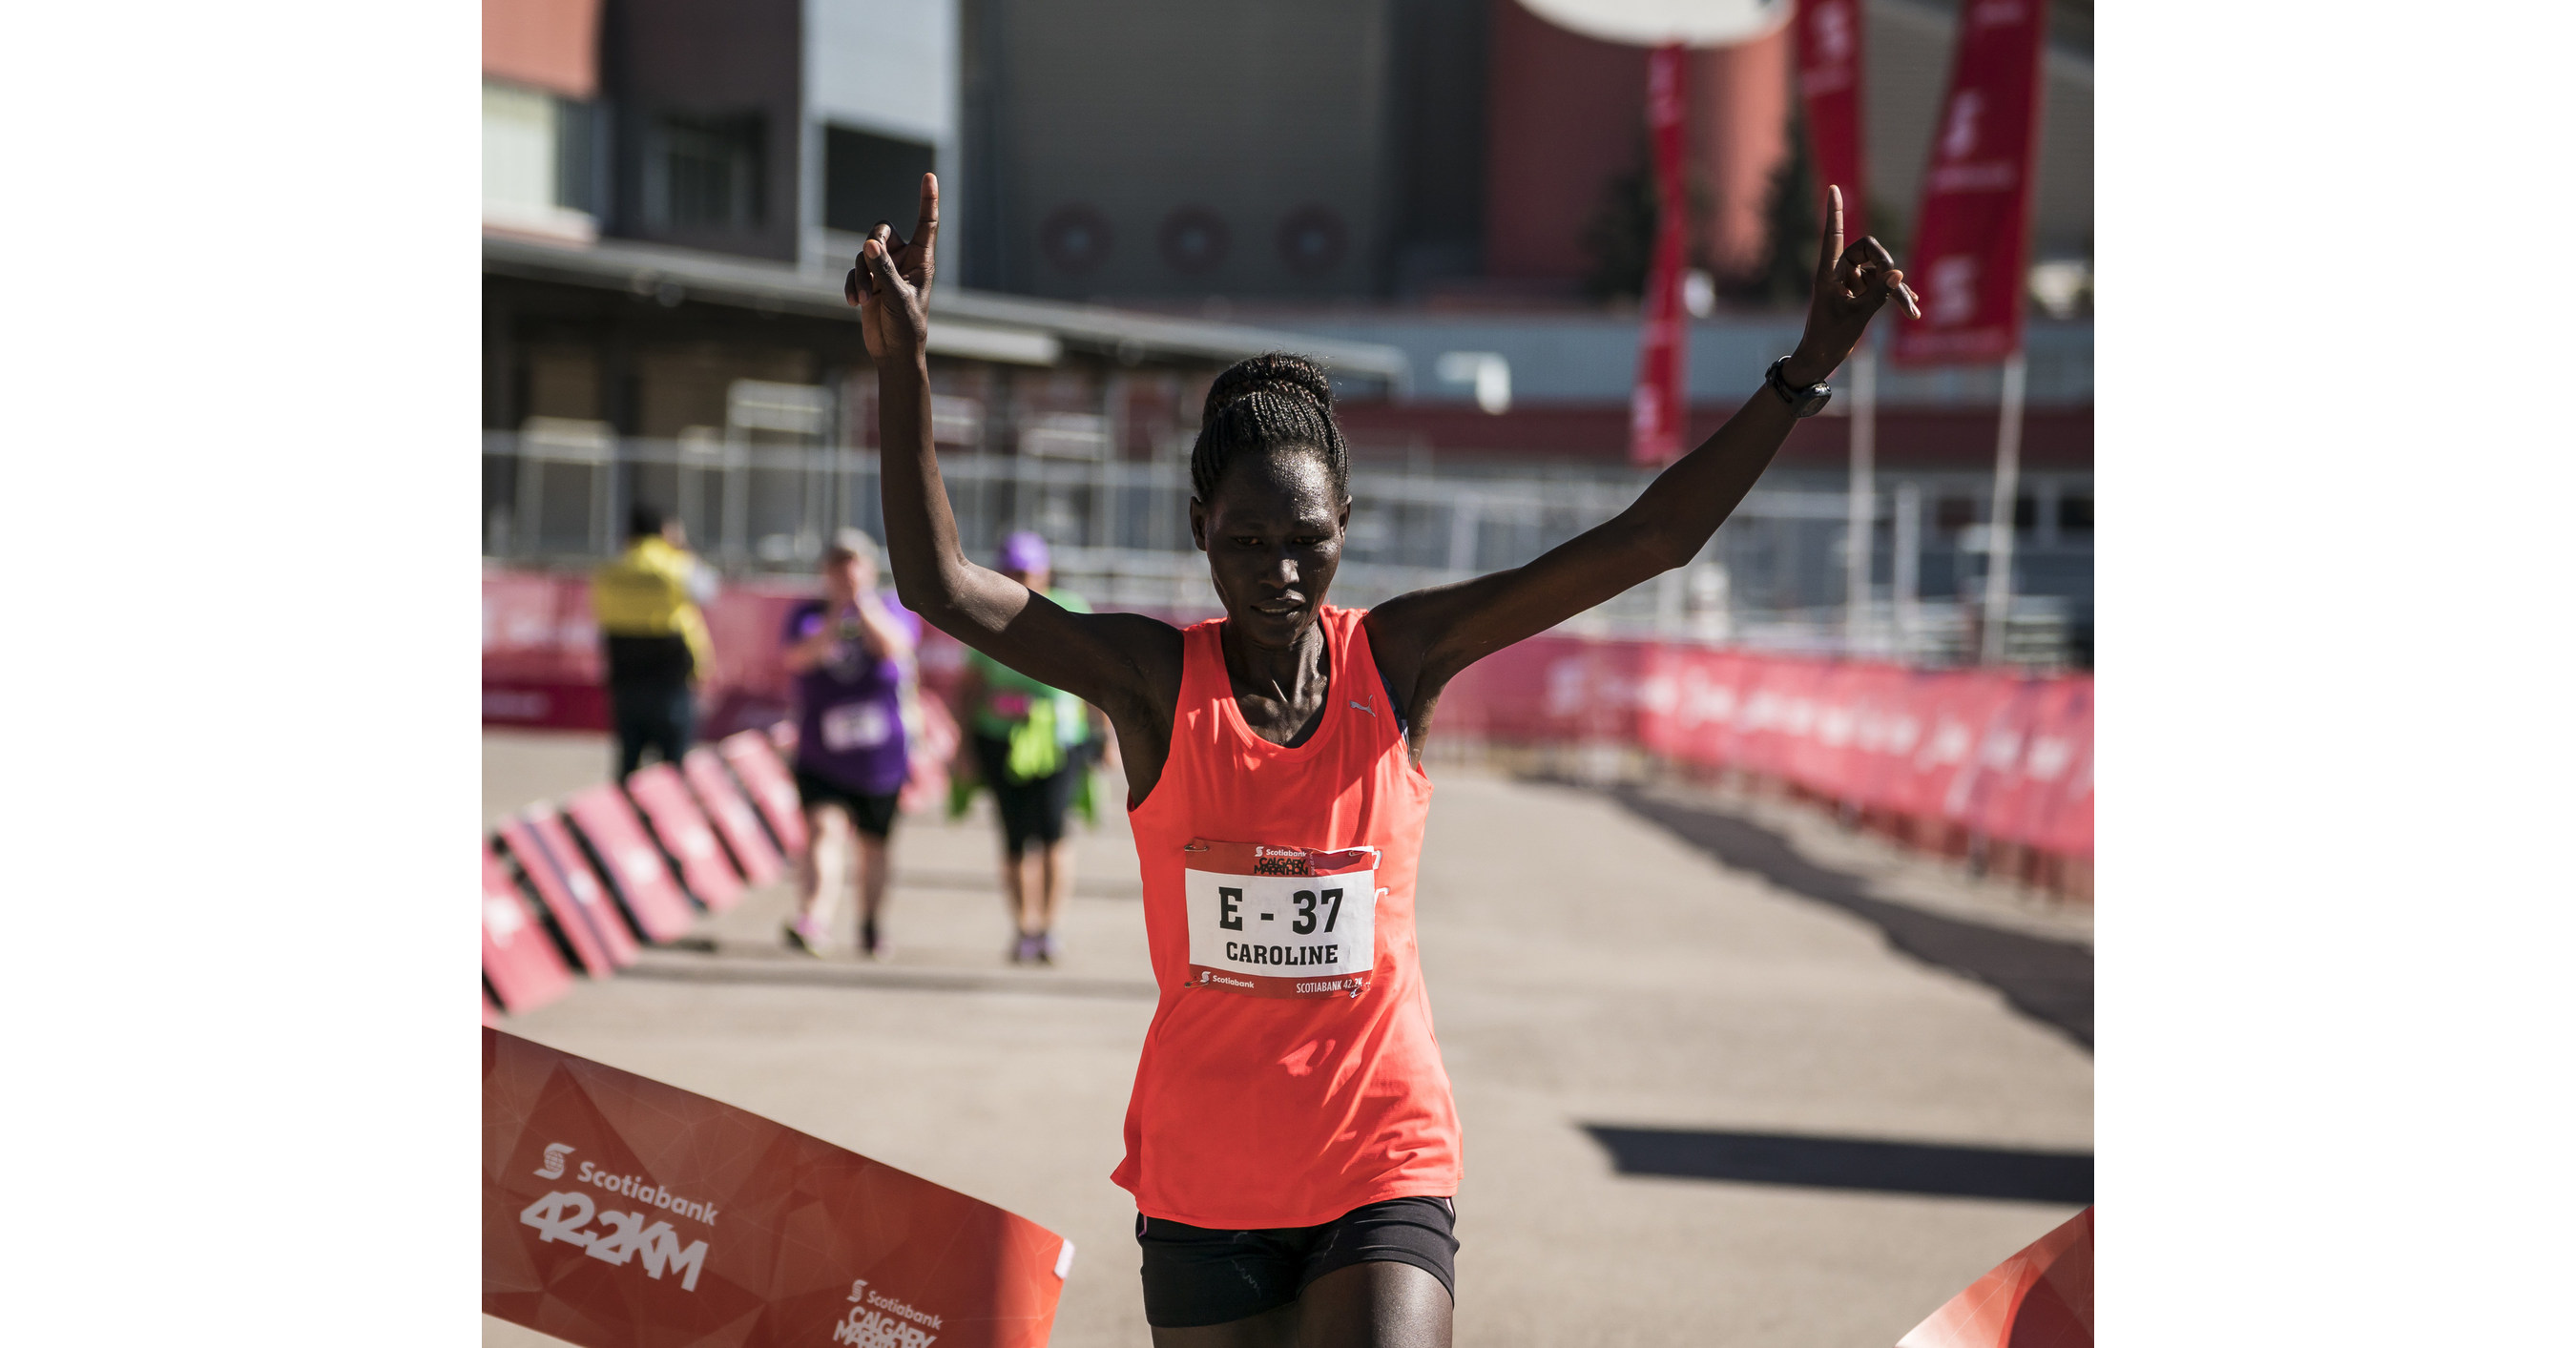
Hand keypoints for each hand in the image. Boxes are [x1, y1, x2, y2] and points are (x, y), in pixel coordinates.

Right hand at [846, 173, 939, 360]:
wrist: (893, 351)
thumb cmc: (906, 326)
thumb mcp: (897, 297)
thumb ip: (884, 269)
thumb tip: (870, 243)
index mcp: (922, 259)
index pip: (926, 223)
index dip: (928, 199)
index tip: (929, 176)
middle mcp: (903, 259)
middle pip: (882, 230)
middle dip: (873, 244)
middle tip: (870, 258)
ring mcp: (884, 268)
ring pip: (864, 252)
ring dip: (862, 275)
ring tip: (866, 300)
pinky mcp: (869, 280)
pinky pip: (855, 270)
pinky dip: (853, 284)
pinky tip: (856, 303)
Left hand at [1782, 185, 1916, 385]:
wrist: (1820, 360)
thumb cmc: (1830, 338)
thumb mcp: (1857, 316)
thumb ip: (1878, 293)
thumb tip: (1899, 272)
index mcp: (1828, 273)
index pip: (1833, 235)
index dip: (1834, 212)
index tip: (1833, 188)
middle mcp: (1838, 273)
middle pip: (1869, 253)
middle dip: (1888, 269)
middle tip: (1902, 292)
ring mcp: (1849, 282)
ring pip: (1879, 272)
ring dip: (1895, 288)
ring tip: (1911, 310)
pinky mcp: (1859, 293)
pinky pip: (1880, 285)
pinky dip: (1894, 293)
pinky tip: (1911, 304)